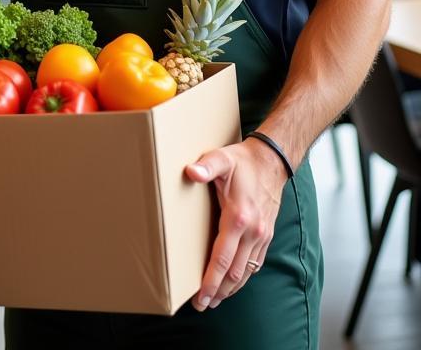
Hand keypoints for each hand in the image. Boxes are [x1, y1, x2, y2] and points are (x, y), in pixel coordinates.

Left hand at [185, 137, 286, 309]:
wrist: (272, 161)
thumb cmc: (242, 161)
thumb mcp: (221, 158)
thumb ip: (205, 166)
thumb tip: (190, 172)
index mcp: (238, 217)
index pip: (223, 257)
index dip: (211, 279)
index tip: (200, 295)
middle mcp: (252, 231)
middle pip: (234, 272)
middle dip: (218, 291)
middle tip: (201, 305)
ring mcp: (262, 235)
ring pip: (246, 271)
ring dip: (231, 288)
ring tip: (215, 300)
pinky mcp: (266, 234)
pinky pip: (255, 263)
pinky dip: (244, 277)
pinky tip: (234, 283)